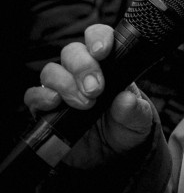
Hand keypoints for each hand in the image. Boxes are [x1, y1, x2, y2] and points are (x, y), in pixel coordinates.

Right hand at [24, 24, 153, 169]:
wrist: (112, 154)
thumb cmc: (126, 127)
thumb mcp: (139, 120)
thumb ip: (134, 109)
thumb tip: (125, 99)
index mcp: (108, 65)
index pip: (98, 38)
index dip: (98, 38)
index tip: (102, 51)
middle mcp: (82, 72)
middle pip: (72, 52)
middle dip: (83, 67)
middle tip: (96, 89)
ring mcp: (63, 88)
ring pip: (52, 71)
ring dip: (65, 84)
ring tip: (85, 104)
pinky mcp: (46, 109)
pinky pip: (34, 95)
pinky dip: (41, 97)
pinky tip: (55, 104)